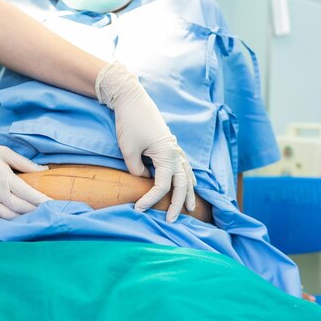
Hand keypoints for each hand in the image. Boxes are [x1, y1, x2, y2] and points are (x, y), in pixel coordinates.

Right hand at [0, 133, 50, 218]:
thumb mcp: (2, 151)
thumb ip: (24, 162)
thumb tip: (43, 170)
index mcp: (4, 178)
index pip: (30, 195)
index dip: (45, 202)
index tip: (57, 205)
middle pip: (23, 209)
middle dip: (39, 212)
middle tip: (53, 213)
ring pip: (11, 217)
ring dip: (26, 218)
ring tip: (39, 217)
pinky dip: (10, 222)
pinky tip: (19, 221)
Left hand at [96, 62, 195, 221]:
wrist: (132, 99)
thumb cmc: (129, 123)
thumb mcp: (128, 150)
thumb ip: (137, 169)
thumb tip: (145, 180)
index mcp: (167, 153)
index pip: (163, 185)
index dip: (151, 199)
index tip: (138, 208)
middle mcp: (176, 152)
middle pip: (182, 184)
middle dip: (179, 204)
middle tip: (171, 220)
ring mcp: (175, 147)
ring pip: (187, 175)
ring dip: (189, 192)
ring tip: (192, 209)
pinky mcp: (170, 145)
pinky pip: (184, 166)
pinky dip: (187, 178)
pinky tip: (187, 185)